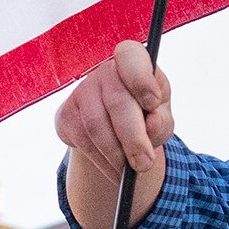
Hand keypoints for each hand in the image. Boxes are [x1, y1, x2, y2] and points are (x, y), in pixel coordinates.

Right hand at [58, 42, 175, 228]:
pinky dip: (102, 161)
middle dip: (133, 138)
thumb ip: (161, 120)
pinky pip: (83, 141)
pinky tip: (114, 169)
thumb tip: (152, 124)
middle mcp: (105, 71)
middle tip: (144, 164)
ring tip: (130, 170)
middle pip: (116, 102)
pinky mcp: (66, 115)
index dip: (141, 79)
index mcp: (133, 62)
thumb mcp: (161, 117)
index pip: (130, 57)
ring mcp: (82, 91)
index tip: (153, 104)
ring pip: (97, 126)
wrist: (118, 130)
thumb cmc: (146, 116)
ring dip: (116, 154)